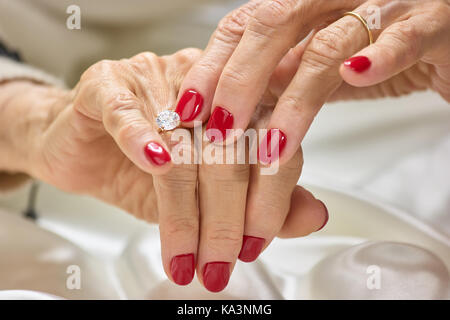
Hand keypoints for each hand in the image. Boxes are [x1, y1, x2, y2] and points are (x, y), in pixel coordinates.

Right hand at [0, 49, 327, 291]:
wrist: (84, 147)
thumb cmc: (146, 169)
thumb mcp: (208, 195)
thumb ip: (264, 202)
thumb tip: (313, 215)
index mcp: (238, 100)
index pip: (271, 143)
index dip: (268, 198)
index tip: (253, 244)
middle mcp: (204, 84)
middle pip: (229, 148)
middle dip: (224, 217)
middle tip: (217, 263)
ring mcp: (156, 78)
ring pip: (183, 141)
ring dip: (183, 207)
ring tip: (185, 253)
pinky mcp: (109, 83)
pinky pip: (128, 110)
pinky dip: (143, 140)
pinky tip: (154, 165)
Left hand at [176, 0, 449, 164]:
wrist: (446, 32)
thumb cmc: (383, 44)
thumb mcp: (321, 61)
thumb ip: (284, 78)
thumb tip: (238, 111)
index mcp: (303, 6)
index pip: (241, 27)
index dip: (209, 68)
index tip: (186, 112)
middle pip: (271, 26)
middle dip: (237, 84)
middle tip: (218, 135)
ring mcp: (382, 5)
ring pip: (326, 44)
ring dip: (294, 101)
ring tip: (270, 148)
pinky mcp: (431, 22)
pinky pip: (403, 36)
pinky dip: (380, 57)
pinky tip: (357, 76)